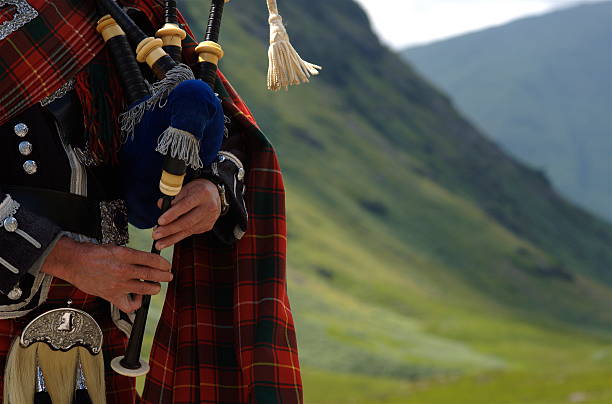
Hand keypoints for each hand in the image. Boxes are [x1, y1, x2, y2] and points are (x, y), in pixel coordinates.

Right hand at [42, 237, 172, 312]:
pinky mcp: (111, 296)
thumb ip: (132, 256)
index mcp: (124, 254)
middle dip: (164, 276)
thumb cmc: (93, 254)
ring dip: (155, 288)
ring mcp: (118, 284)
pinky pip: (130, 305)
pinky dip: (136, 303)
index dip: (162, 263)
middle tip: (168, 276)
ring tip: (156, 286)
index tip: (166, 265)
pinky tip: (137, 297)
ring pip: (146, 290)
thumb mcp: (116, 248)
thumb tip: (147, 261)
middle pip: (152, 274)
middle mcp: (123, 269)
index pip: (151, 259)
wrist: (73, 262)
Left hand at [152, 179, 220, 249]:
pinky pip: (191, 232)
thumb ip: (173, 197)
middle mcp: (208, 207)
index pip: (186, 205)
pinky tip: (168, 240)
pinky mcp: (207, 226)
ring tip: (159, 243)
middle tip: (156, 235)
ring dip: (172, 238)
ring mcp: (209, 219)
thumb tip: (160, 205)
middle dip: (170, 230)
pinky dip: (178, 237)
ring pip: (188, 230)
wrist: (214, 194)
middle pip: (187, 222)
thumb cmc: (196, 190)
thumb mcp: (185, 188)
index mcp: (202, 194)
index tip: (160, 221)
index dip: (172, 214)